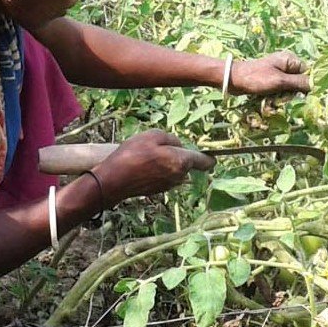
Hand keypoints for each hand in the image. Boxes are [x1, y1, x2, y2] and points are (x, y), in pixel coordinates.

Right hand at [92, 130, 215, 203]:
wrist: (113, 181)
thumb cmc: (133, 155)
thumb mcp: (152, 136)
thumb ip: (171, 138)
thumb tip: (178, 146)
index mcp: (181, 162)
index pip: (203, 161)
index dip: (209, 158)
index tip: (214, 158)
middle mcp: (178, 176)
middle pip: (185, 163)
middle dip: (178, 155)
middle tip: (158, 147)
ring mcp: (168, 185)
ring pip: (174, 169)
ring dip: (166, 163)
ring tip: (146, 156)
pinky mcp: (157, 190)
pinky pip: (163, 176)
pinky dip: (157, 170)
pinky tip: (141, 166)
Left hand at [229, 51, 309, 95]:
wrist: (233, 79)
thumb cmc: (256, 78)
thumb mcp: (280, 81)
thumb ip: (299, 83)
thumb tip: (318, 85)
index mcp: (290, 59)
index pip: (308, 73)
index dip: (307, 85)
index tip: (303, 95)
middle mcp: (286, 64)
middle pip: (300, 82)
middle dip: (294, 92)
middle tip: (284, 96)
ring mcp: (279, 72)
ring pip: (291, 88)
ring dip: (285, 96)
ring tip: (275, 98)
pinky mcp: (272, 80)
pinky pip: (282, 90)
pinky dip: (278, 96)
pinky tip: (271, 99)